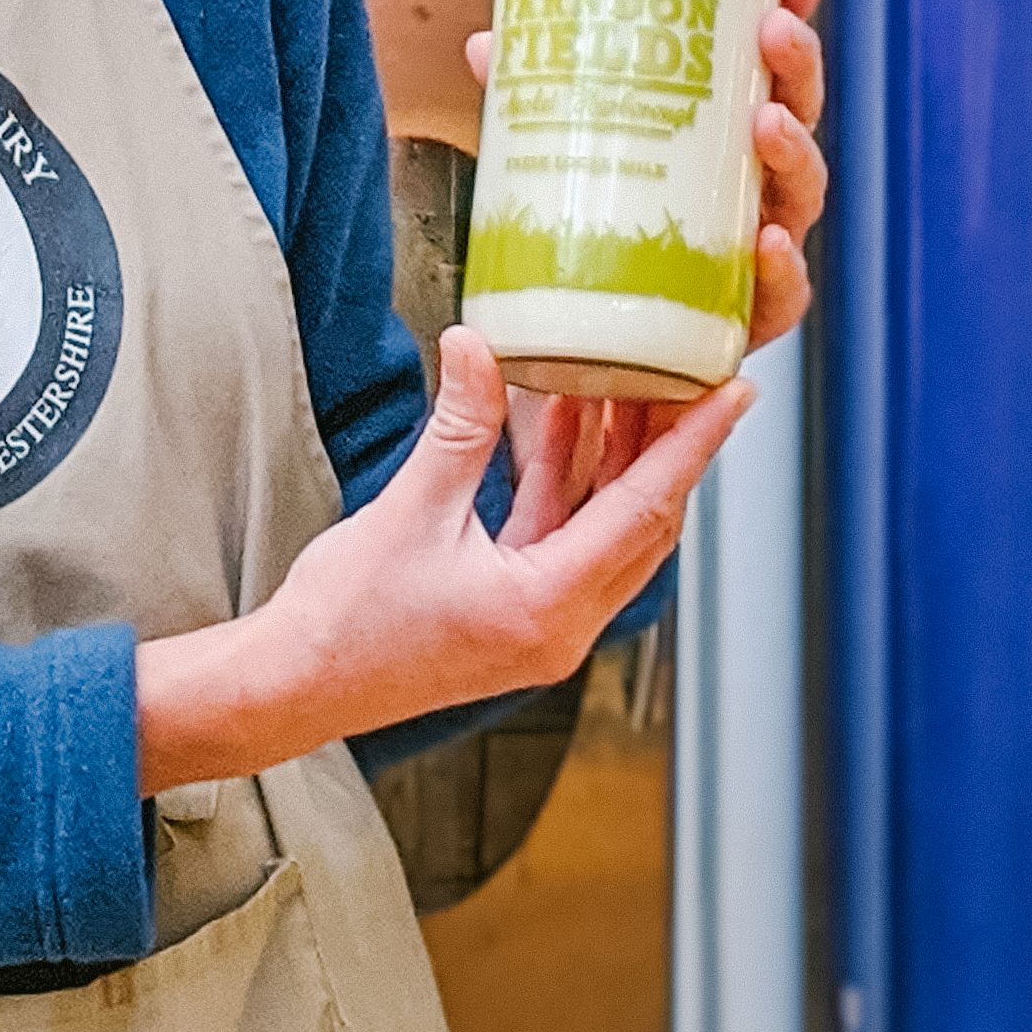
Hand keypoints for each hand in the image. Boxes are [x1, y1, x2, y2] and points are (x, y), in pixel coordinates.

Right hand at [135, 328, 748, 793]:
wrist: (294, 686)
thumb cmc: (345, 621)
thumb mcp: (411, 509)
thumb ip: (459, 426)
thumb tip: (478, 345)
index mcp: (549, 608)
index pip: (646, 511)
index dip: (694, 445)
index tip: (737, 393)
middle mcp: (562, 626)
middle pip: (641, 520)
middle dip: (664, 442)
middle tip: (686, 369)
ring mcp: (541, 624)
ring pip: (604, 526)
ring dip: (613, 455)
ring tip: (626, 376)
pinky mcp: (514, 613)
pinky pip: (562, 535)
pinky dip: (567, 480)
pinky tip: (562, 418)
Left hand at [464, 0, 831, 349]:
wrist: (605, 352)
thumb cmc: (605, 239)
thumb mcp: (569, 156)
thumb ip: (541, 102)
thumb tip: (489, 42)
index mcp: (727, 137)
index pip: (771, 64)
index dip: (796, 7)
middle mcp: (755, 187)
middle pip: (796, 115)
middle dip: (797, 67)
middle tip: (774, 29)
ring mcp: (758, 247)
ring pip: (800, 194)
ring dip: (795, 152)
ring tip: (767, 125)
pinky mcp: (744, 316)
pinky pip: (779, 294)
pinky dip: (780, 270)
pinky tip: (766, 243)